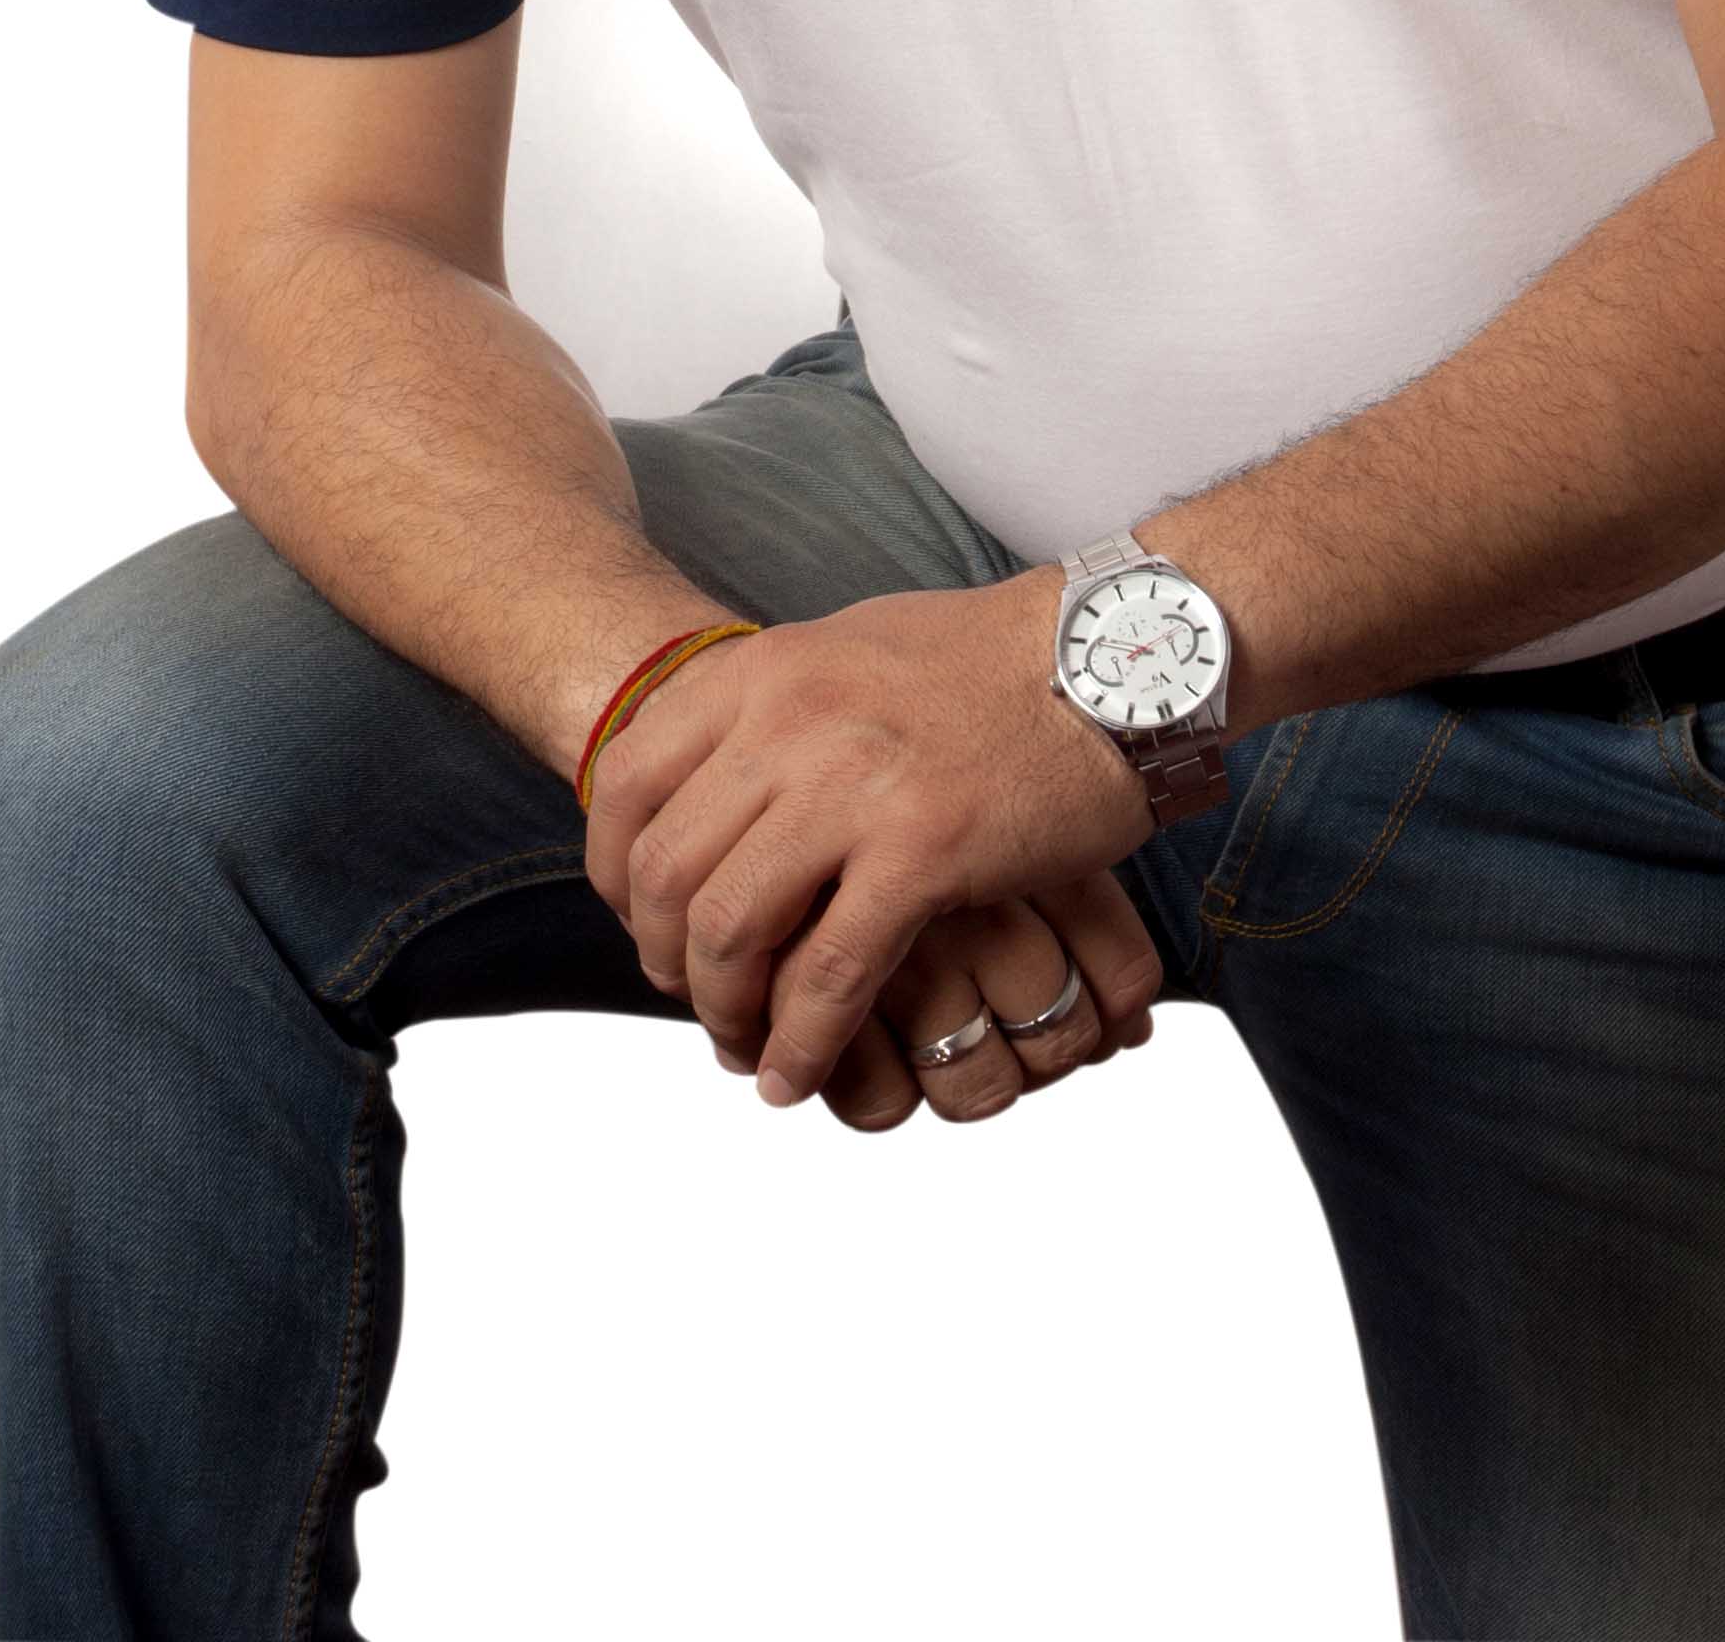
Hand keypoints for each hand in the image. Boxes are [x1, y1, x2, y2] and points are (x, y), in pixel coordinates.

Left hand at [583, 572, 1161, 1108]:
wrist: (1111, 654)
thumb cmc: (987, 662)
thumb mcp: (846, 650)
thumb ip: (774, 709)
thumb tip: (712, 777)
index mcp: (762, 669)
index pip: (626, 782)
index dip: (613, 874)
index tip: (641, 926)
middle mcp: (789, 720)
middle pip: (663, 871)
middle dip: (664, 959)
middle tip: (698, 1001)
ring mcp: (853, 785)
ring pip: (729, 930)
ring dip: (725, 1012)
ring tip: (749, 1049)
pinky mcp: (924, 850)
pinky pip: (829, 975)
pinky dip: (800, 1042)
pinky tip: (798, 1074)